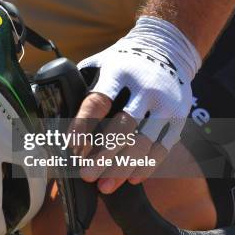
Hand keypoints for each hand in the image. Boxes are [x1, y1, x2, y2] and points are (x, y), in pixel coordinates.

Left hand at [72, 17, 200, 193]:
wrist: (167, 48)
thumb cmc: (122, 63)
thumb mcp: (99, 65)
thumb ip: (81, 86)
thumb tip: (54, 114)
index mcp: (118, 73)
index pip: (98, 101)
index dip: (84, 126)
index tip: (72, 147)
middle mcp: (144, 88)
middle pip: (123, 127)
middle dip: (103, 155)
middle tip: (86, 175)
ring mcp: (165, 103)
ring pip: (144, 141)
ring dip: (124, 167)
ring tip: (106, 186)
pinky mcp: (180, 116)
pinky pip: (164, 146)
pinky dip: (148, 165)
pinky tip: (132, 179)